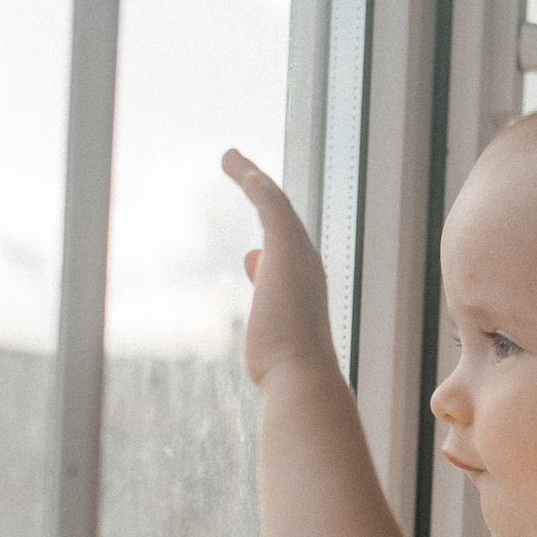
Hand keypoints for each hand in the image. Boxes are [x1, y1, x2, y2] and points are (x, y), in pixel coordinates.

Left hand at [223, 149, 336, 387]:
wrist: (303, 377)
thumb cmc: (288, 367)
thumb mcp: (273, 335)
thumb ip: (269, 310)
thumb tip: (259, 280)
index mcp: (305, 285)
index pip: (286, 247)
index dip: (271, 231)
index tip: (254, 232)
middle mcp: (306, 264)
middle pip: (283, 217)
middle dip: (263, 192)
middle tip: (242, 172)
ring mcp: (298, 255)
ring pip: (275, 204)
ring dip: (253, 178)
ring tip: (231, 159)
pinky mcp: (284, 248)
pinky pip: (270, 202)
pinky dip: (254, 181)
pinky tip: (234, 163)